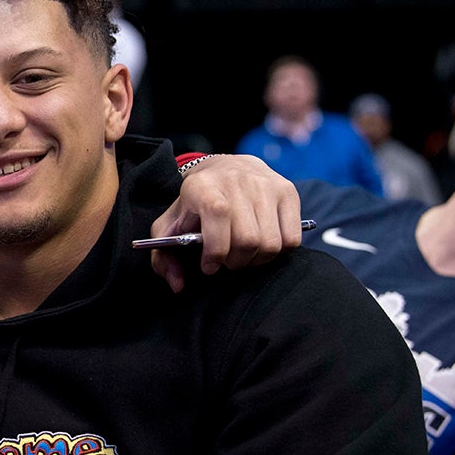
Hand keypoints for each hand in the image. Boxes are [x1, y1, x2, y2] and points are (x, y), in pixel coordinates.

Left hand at [150, 155, 302, 292]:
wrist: (226, 169)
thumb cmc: (196, 205)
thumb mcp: (171, 225)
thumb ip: (163, 257)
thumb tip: (177, 285)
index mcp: (201, 186)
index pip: (218, 216)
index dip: (215, 250)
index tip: (209, 266)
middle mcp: (236, 181)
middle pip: (247, 239)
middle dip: (235, 261)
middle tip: (228, 261)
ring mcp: (266, 185)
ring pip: (270, 243)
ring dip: (256, 260)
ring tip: (244, 254)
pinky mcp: (288, 192)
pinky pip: (291, 239)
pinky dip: (278, 251)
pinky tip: (262, 244)